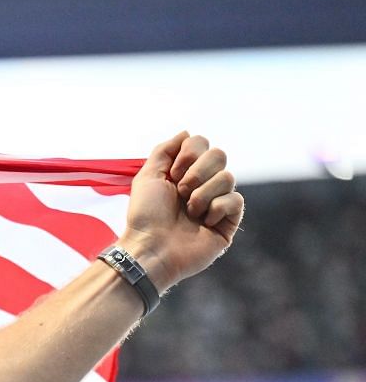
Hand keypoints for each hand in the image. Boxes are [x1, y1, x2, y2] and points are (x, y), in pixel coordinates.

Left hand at [115, 131, 242, 291]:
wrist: (150, 248)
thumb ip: (164, 151)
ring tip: (188, 212)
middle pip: (219, 154)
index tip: (172, 174)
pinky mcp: (228, 222)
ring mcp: (217, 203)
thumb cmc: (145, 216)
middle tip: (180, 192)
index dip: (189, 154)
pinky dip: (216, 208)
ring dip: (202, 194)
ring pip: (228, 177)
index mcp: (184, 173)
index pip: (202, 143)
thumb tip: (186, 132)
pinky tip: (203, 222)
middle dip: (197, 172)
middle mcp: (203, 185)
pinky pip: (235, 200)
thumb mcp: (147, 176)